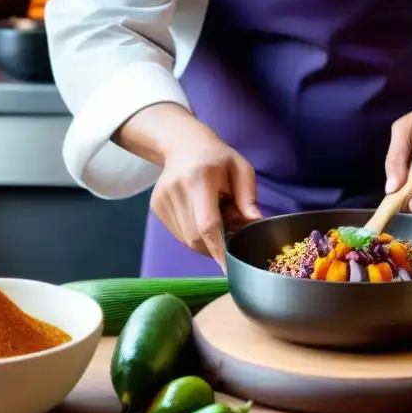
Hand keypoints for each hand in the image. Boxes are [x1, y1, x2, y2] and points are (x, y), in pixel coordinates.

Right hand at [150, 111, 262, 271]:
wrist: (184, 144)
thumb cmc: (218, 158)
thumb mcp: (241, 169)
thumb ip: (248, 197)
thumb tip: (254, 224)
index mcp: (200, 178)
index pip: (207, 224)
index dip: (219, 250)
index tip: (230, 269)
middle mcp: (176, 190)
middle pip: (196, 237)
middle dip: (216, 246)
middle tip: (230, 231)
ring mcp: (162, 199)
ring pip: (187, 240)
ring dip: (205, 240)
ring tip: (215, 216)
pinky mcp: (156, 207)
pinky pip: (179, 234)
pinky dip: (194, 235)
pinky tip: (201, 216)